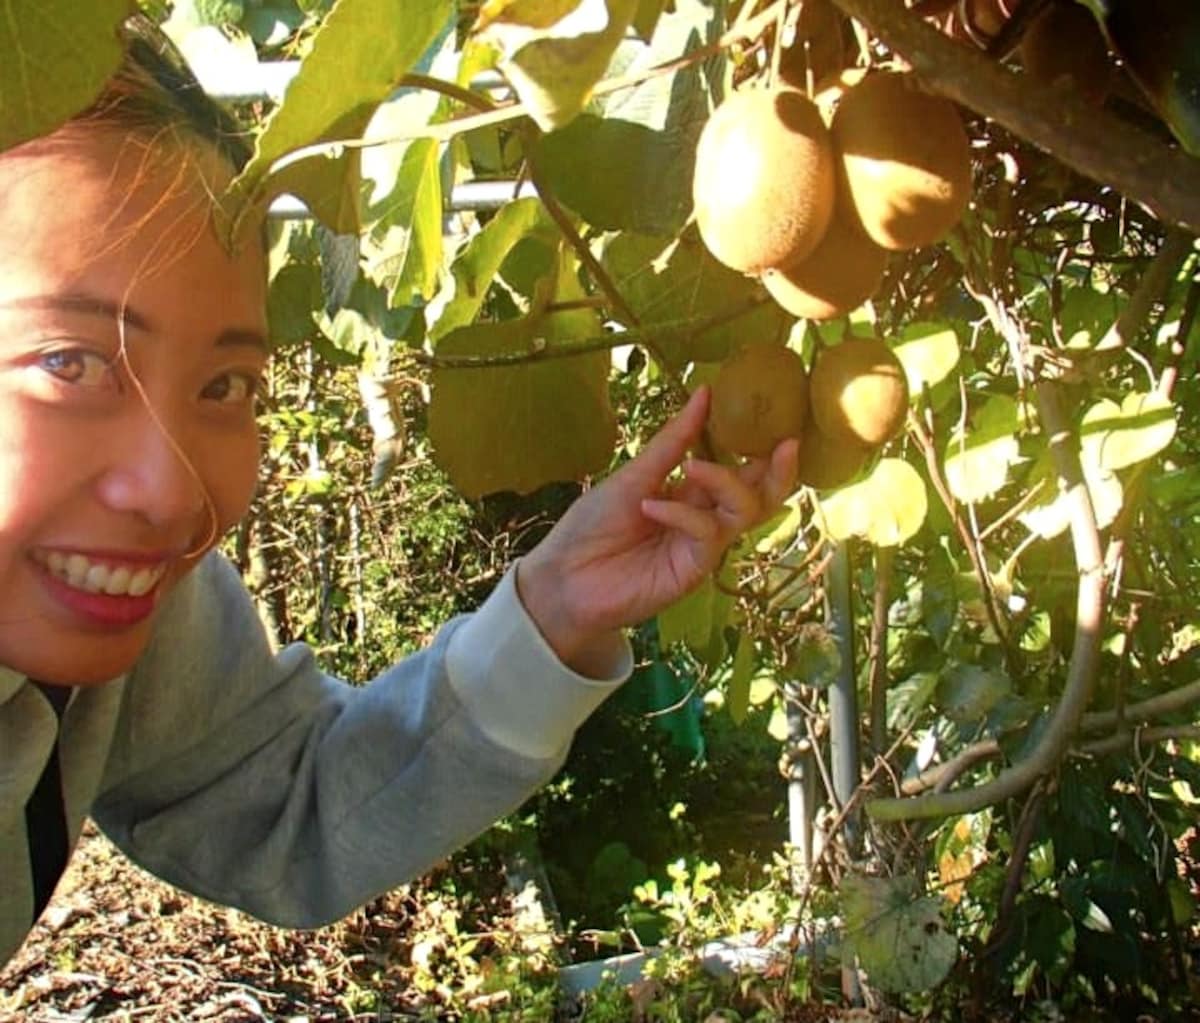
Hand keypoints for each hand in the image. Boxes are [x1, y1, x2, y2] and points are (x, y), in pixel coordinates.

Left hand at [516, 386, 798, 674]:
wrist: (563, 576)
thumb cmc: (593, 524)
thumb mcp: (635, 474)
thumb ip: (673, 440)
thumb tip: (705, 392)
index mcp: (693, 495)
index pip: (742, 471)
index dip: (763, 449)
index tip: (779, 420)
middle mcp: (705, 519)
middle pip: (760, 497)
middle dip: (778, 471)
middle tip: (787, 444)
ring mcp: (702, 547)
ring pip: (743, 512)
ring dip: (724, 482)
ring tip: (693, 468)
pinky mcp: (693, 570)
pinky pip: (707, 535)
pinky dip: (683, 514)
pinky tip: (651, 507)